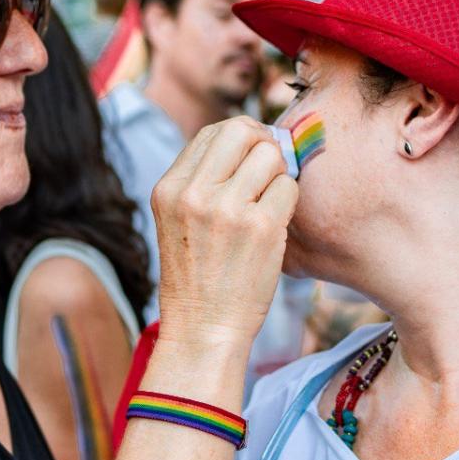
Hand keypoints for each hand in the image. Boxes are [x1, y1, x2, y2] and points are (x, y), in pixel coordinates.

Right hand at [152, 116, 297, 352]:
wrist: (203, 328)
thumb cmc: (197, 276)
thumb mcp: (177, 220)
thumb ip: (200, 180)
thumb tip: (248, 139)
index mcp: (169, 188)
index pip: (212, 132)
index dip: (241, 137)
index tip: (253, 155)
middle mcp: (193, 193)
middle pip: (242, 131)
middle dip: (263, 144)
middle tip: (271, 169)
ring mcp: (228, 209)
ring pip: (270, 156)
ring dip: (278, 175)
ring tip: (268, 204)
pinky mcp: (260, 227)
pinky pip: (289, 187)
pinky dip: (288, 202)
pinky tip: (274, 226)